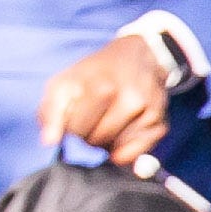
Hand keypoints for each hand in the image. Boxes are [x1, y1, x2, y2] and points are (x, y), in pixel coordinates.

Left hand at [37, 35, 176, 165]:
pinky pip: (136, 154)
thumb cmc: (96, 73)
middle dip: (89, 135)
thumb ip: (50, 112)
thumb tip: (49, 142)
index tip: (76, 113)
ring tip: (108, 122)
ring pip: (116, 150)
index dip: (71, 126)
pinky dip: (126, 149)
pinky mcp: (161, 124)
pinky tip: (123, 132)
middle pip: (95, 141)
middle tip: (94, 117)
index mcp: (101, 87)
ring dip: (107, 143)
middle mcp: (130, 99)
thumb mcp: (65, 82)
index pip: (75, 130)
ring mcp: (148, 112)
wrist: (139, 57)